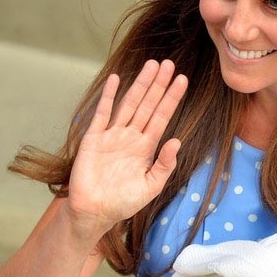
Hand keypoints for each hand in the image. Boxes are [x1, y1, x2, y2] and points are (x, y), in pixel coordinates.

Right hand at [66, 60, 187, 235]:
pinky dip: (109, 96)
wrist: (95, 212)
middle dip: (159, 85)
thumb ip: (164, 165)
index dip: (172, 98)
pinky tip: (118, 79)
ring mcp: (112, 135)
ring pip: (129, 104)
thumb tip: (177, 142)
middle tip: (170, 64)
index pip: (162, 117)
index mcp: (146, 147)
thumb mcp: (151, 186)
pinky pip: (102, 113)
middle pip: (148, 104)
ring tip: (151, 65)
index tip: (183, 80)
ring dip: (140, 85)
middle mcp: (131, 137)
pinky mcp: (93, 138)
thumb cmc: (124, 202)